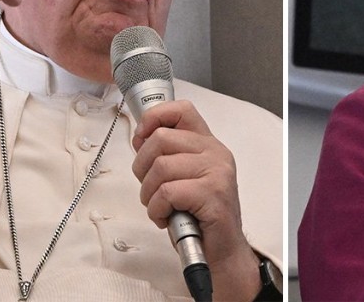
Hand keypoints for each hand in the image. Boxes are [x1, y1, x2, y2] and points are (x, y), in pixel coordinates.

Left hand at [131, 100, 260, 300]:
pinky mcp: (212, 194)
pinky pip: (167, 192)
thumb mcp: (182, 178)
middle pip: (161, 139)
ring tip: (160, 207)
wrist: (222, 252)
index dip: (154, 118)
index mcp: (208, 144)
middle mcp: (216, 153)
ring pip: (160, 167)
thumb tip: (140, 137)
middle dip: (142, 167)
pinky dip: (157, 209)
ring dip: (148, 194)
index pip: (181, 110)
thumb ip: (167, 155)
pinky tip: (166, 218)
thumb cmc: (198, 216)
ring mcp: (217, 172)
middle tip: (150, 189)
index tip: (141, 138)